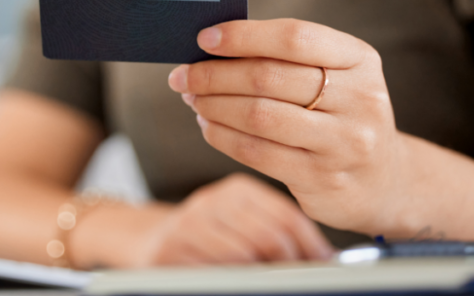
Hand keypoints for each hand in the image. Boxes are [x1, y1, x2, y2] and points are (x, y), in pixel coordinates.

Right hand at [130, 173, 332, 265]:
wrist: (147, 240)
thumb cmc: (208, 237)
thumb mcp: (240, 223)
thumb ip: (274, 232)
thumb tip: (323, 258)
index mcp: (237, 190)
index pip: (285, 214)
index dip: (311, 245)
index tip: (325, 265)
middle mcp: (213, 201)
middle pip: (268, 235)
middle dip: (291, 264)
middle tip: (302, 279)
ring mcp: (189, 224)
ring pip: (244, 254)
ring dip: (265, 275)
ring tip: (274, 282)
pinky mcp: (170, 251)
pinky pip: (216, 268)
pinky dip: (236, 278)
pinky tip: (244, 282)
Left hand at [167, 19, 411, 235]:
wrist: (383, 181)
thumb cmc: (342, 116)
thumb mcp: (336, 77)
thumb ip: (286, 59)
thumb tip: (214, 47)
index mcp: (360, 60)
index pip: (294, 38)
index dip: (243, 36)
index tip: (205, 38)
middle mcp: (359, 98)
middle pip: (268, 77)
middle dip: (214, 74)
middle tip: (184, 75)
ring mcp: (343, 142)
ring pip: (258, 116)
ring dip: (214, 105)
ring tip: (193, 99)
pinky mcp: (322, 178)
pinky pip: (257, 152)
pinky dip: (222, 136)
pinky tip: (208, 126)